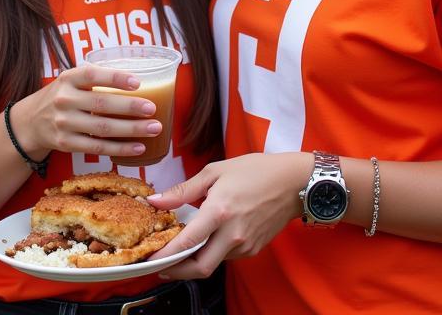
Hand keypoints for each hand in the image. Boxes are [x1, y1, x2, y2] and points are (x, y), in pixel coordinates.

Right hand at [11, 63, 162, 160]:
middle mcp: (64, 100)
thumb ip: (95, 78)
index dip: (115, 78)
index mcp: (68, 78)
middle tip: (153, 109)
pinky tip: (138, 147)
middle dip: (130, 107)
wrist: (30, 122)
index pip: (92, 75)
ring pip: (103, 129)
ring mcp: (64, 123)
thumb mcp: (70, 80)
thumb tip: (137, 79)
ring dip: (132, 130)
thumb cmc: (62, 96)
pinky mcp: (66, 144)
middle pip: (102, 104)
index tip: (137, 82)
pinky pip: (98, 148)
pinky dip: (120, 148)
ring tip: (154, 128)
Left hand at [147, 152, 309, 278]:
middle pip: (199, 268)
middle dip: (176, 272)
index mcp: (220, 212)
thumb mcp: (215, 171)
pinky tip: (206, 240)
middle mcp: (232, 235)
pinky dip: (212, 253)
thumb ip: (184, 190)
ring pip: (213, 263)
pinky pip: (227, 257)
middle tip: (160, 266)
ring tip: (180, 249)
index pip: (186, 242)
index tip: (148, 259)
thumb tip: (155, 201)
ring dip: (194, 261)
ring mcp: (244, 245)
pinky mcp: (253, 249)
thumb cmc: (254, 170)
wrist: (293, 182)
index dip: (164, 255)